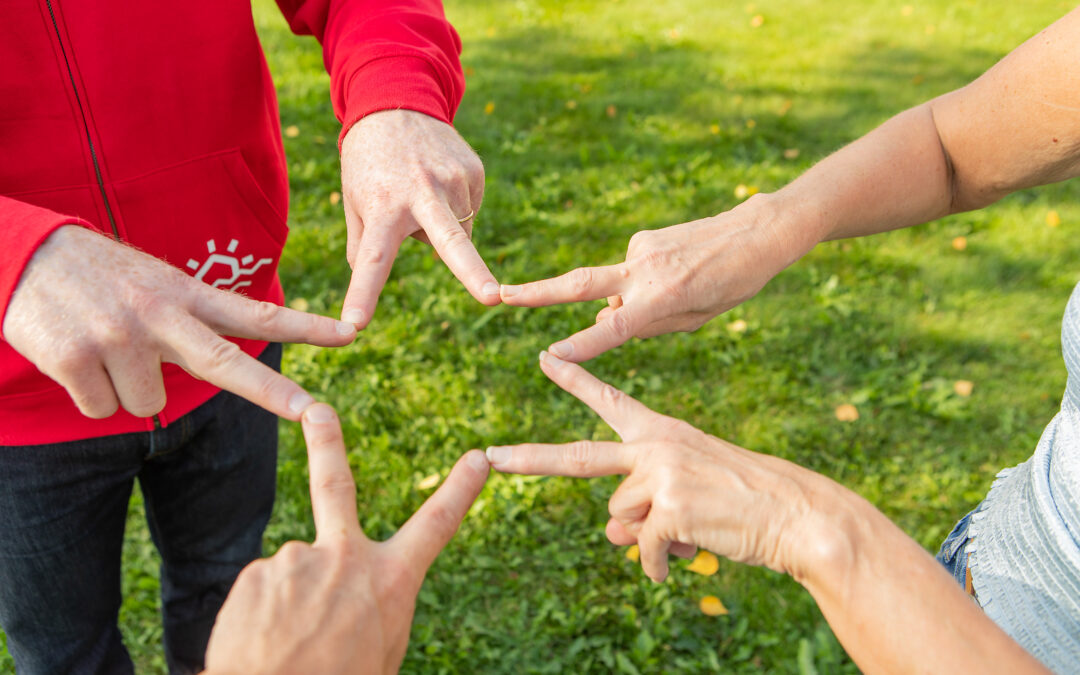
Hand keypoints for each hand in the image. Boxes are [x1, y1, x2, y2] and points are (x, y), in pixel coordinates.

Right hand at [2, 225, 355, 420]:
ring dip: (124, 387)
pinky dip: (88, 395)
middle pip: (227, 364)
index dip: (306, 326)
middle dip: (273, 392)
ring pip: (147, 404)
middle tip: (314, 412)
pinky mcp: (77, 358)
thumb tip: (226, 371)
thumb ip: (191, 321)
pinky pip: (102, 409)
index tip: (351, 334)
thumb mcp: (154, 284)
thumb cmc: (97, 277)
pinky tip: (74, 356)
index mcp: (185, 294)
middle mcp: (160, 314)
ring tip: (101, 344)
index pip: (256, 314)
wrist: (19, 253)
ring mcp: (120, 336)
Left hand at [205, 404, 489, 674]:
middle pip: (335, 484)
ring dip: (291, 604)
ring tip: (290, 647)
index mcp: (391, 580)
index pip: (437, 525)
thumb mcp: (381, 650)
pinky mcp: (256, 574)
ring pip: (295, 574)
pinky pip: (262, 593)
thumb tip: (351, 596)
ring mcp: (297, 559)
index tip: (478, 458)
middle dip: (327, 441)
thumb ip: (372, 608)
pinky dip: (263, 616)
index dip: (461, 489)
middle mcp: (345, 557)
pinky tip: (267, 645)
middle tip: (316, 411)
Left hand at [339, 110, 497, 328]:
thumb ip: (361, 245)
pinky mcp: (475, 173)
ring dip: (439, 226)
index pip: (371, 259)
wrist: (396, 100)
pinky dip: (453, 207)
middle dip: (472, 271)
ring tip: (418, 191)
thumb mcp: (353, 199)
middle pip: (449, 241)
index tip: (355, 323)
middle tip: (492, 298)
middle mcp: (421, 193)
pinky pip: (467, 211)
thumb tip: (370, 278)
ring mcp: (454, 181)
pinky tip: (436, 181)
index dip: (364, 293)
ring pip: (456, 233)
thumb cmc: (368, 162)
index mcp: (382, 206)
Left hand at [486, 351, 836, 582]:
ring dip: (649, 538)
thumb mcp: (686, 492)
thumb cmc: (741, 501)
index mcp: (661, 432)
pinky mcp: (670, 508)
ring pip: (621, 521)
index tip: (545, 358)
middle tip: (490, 456)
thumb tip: (609, 533)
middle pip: (579, 458)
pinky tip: (688, 557)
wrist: (795, 513)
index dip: (575, 381)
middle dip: (530, 458)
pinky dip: (661, 565)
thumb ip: (640, 504)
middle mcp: (655, 446)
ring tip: (693, 529)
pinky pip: (646, 550)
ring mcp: (661, 475)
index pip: (610, 402)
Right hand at [499, 195, 816, 360]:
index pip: (614, 328)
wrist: (758, 231)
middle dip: (538, 292)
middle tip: (501, 295)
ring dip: (634, 301)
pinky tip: (680, 275)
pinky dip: (644, 284)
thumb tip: (604, 320)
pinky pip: (632, 272)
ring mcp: (641, 250)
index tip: (550, 355)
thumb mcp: (698, 318)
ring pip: (618, 288)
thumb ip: (650, 324)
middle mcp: (644, 271)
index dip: (582, 344)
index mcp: (663, 298)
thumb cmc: (734, 283)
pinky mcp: (643, 238)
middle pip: (580, 284)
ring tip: (684, 294)